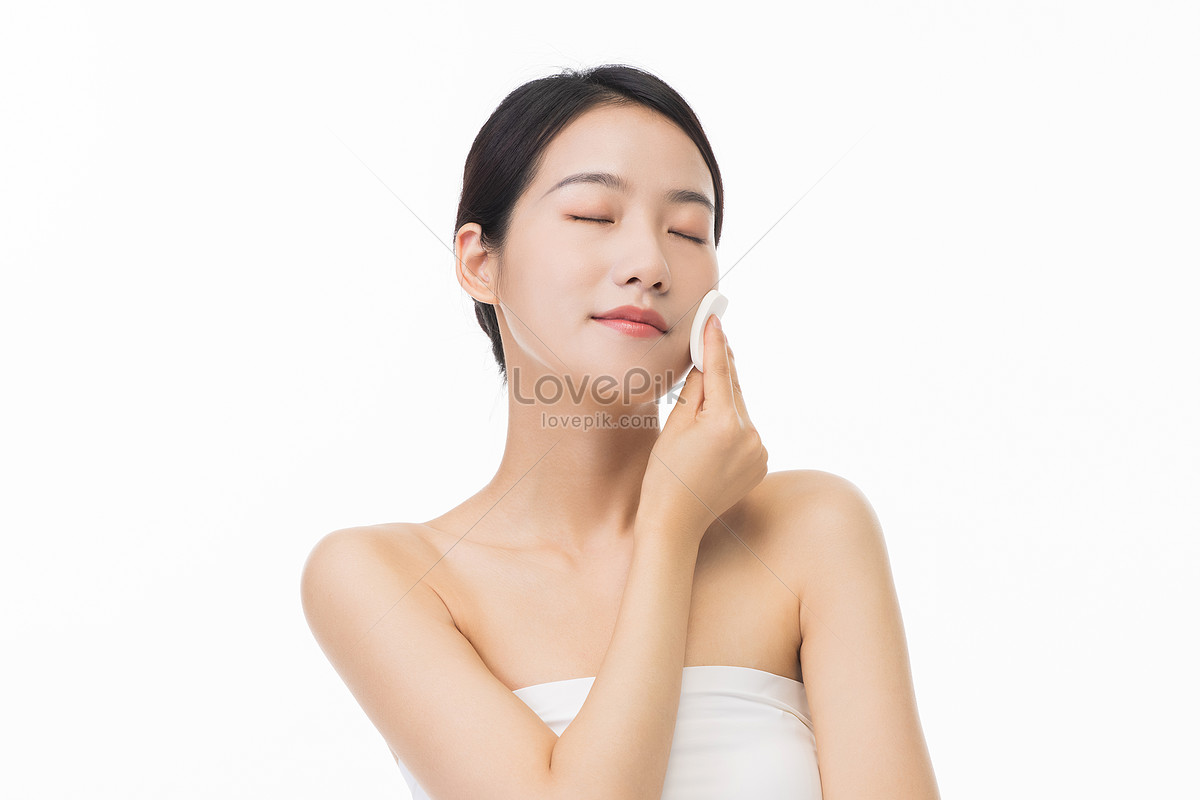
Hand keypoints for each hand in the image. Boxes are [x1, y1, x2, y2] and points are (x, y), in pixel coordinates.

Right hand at [637, 315, 768, 543]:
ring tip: (701, 406)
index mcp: (723, 423)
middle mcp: (749, 435)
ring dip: (725, 401)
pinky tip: (712, 435)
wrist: (676, 522)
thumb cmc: (664, 475)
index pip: (720, 371)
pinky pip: (746, 432)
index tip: (715, 319)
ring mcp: (759, 450)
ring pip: (740, 411)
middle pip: (734, 389)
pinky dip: (732, 425)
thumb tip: (707, 363)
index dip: (715, 343)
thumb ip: (696, 390)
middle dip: (722, 368)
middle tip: (712, 338)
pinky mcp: (761, 462)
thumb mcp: (674, 426)